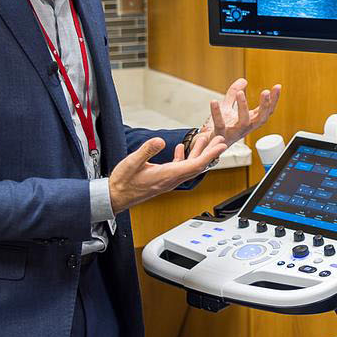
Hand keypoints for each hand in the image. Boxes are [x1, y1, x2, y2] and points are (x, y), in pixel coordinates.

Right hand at [108, 134, 228, 213]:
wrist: (115, 197)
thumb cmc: (123, 182)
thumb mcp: (132, 162)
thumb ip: (147, 150)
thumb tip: (161, 140)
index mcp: (167, 175)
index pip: (195, 165)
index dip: (209, 154)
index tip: (220, 145)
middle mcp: (172, 179)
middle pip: (197, 165)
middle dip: (210, 152)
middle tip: (220, 140)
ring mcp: (168, 180)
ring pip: (189, 166)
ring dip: (198, 153)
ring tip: (204, 139)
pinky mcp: (163, 179)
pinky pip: (178, 168)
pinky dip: (183, 157)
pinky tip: (180, 148)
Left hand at [193, 80, 281, 149]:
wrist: (206, 145)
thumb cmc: (221, 128)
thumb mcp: (228, 108)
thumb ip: (233, 94)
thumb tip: (243, 80)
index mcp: (250, 121)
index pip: (267, 111)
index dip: (273, 100)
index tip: (278, 87)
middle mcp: (245, 128)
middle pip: (260, 118)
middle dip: (265, 106)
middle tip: (266, 92)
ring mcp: (233, 132)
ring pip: (243, 122)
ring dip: (243, 107)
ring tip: (241, 93)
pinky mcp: (220, 134)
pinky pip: (220, 124)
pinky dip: (216, 113)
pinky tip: (214, 101)